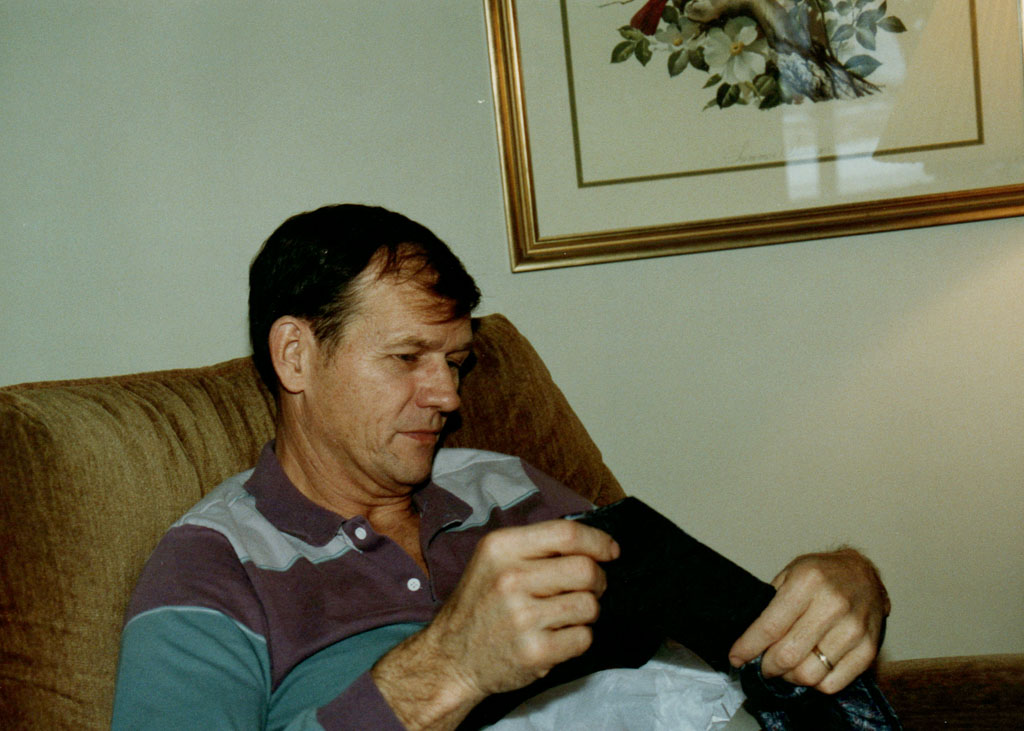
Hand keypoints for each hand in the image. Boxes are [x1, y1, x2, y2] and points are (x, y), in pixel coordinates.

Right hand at [372, 519, 618, 729]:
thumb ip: (536, 547)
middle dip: (598, 580)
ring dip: (586, 612)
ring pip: (589, 605)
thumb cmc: (481, 605)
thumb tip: (593, 544)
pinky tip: (556, 637)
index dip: (598, 541)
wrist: (451, 658)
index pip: (567, 533)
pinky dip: (578, 639)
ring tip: (563, 616)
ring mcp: (522, 617)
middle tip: (588, 589)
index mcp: (501, 547)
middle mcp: (510, 578)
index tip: (611, 551)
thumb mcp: (494, 560)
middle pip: (585, 570)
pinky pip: (583, 638)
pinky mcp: (534, 652)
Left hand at [728, 548, 889, 693]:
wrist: (863, 574)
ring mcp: (853, 629)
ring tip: (785, 667)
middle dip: (767, 667)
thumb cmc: (822, 574)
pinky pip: (832, 684)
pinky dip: (814, 684)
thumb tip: (747, 640)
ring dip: (789, 677)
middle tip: (762, 665)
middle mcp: (832, 605)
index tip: (735, 658)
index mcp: (807, 582)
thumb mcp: (790, 574)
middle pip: (788, 655)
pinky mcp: (868, 649)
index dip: (748, 648)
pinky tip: (809, 668)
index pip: (770, 627)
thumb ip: (770, 604)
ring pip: (809, 675)